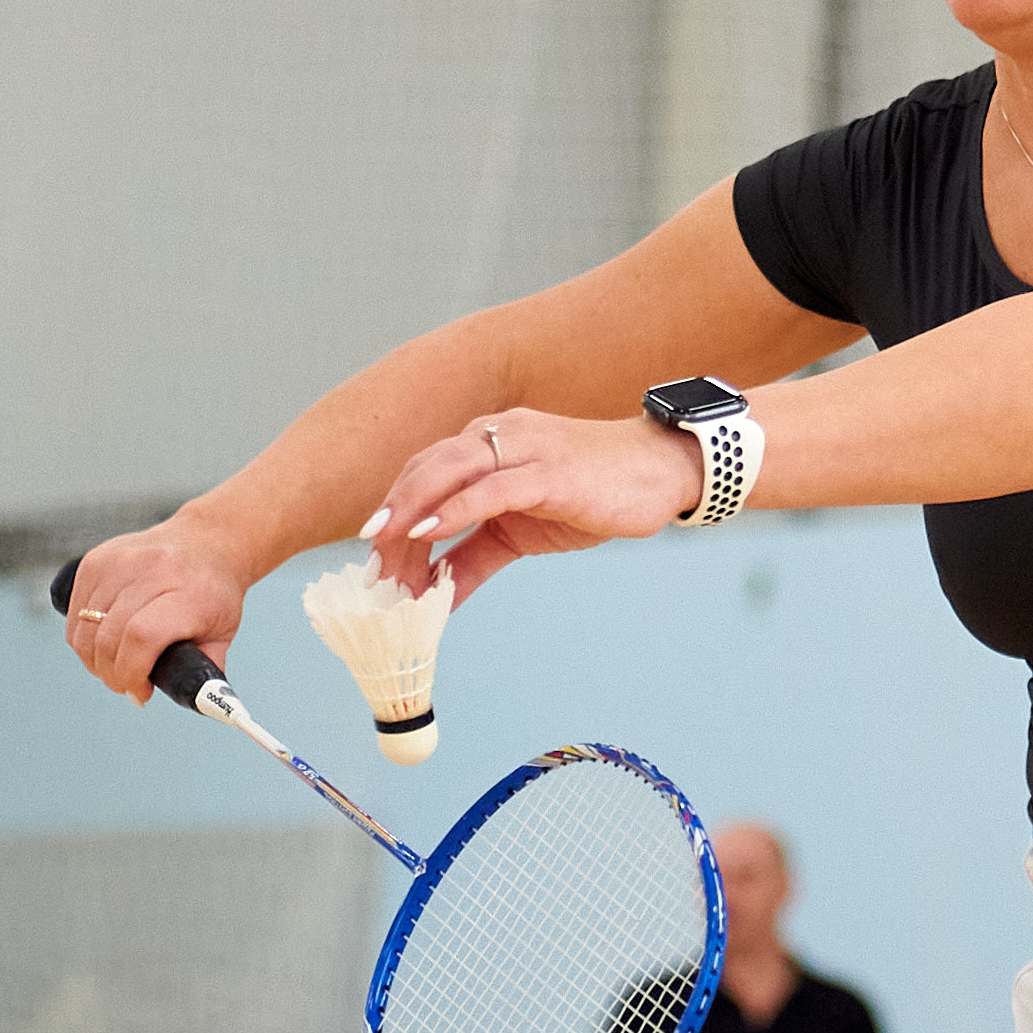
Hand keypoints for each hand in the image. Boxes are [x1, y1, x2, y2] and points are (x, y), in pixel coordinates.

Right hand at [63, 521, 246, 705]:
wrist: (206, 542)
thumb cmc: (214, 594)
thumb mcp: (223, 633)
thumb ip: (207, 672)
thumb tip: (202, 707)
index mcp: (189, 590)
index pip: (142, 637)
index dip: (132, 674)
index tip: (140, 692)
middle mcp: (152, 569)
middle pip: (109, 637)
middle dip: (112, 674)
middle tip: (126, 684)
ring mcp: (120, 560)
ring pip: (86, 629)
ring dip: (94, 659)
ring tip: (116, 664)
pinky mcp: (96, 558)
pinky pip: (74, 611)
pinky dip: (83, 636)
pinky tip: (103, 641)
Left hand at [364, 411, 705, 600]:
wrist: (662, 472)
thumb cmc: (595, 494)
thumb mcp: (522, 533)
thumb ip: (475, 558)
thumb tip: (436, 597)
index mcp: (489, 443)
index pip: (424, 474)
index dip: (392, 515)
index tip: (373, 562)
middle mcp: (499, 435)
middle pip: (424, 471)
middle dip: (391, 520)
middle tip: (370, 568)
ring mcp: (523, 450)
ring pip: (447, 472)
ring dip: (409, 514)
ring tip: (384, 554)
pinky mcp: (548, 471)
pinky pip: (489, 488)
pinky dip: (452, 510)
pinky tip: (426, 534)